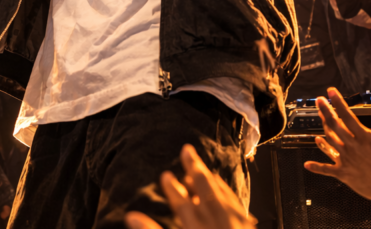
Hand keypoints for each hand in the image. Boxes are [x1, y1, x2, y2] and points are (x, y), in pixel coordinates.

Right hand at [125, 144, 255, 228]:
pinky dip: (230, 197)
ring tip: (203, 170)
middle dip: (196, 170)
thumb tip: (131, 216)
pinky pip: (239, 210)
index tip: (167, 175)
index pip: (183, 204)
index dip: (174, 189)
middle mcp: (217, 227)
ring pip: (224, 199)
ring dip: (213, 182)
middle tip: (188, 150)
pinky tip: (226, 195)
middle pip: (206, 192)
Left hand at [304, 88, 370, 207]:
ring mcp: (345, 159)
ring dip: (323, 130)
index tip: (331, 92)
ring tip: (320, 120)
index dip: (338, 103)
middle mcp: (352, 146)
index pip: (348, 116)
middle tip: (319, 101)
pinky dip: (316, 167)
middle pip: (334, 126)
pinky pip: (327, 169)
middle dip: (325, 111)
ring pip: (329, 141)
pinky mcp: (343, 173)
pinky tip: (307, 164)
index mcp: (364, 138)